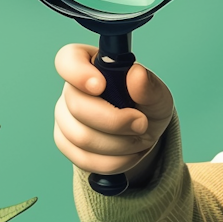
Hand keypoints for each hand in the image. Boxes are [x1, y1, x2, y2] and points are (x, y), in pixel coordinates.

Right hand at [54, 43, 174, 183]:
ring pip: (81, 137)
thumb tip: (136, 74)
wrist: (142, 135)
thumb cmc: (146, 107)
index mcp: (90, 64)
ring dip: (119, 144)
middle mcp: (71, 89)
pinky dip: (114, 161)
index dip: (78, 73)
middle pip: (77, 107)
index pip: (67, 60)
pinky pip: (84, 159)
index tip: (101, 86)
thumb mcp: (158, 95)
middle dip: (116, 122)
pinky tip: (128, 153)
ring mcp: (64, 117)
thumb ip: (149, 86)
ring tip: (138, 139)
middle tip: (142, 124)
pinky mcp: (66, 143)